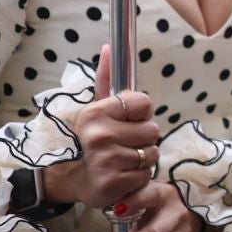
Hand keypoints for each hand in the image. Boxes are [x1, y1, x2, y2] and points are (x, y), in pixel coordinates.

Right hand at [42, 47, 158, 209]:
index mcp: (95, 112)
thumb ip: (107, 78)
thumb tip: (109, 47)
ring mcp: (105, 161)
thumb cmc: (95, 139)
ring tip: (123, 160)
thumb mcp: (98, 107)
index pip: (144, 103)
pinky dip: (139, 177)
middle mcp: (99, 135)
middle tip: (124, 144)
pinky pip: (146, 176)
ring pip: (151, 153)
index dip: (141, 114)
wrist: (78, 179)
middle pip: (153, 130)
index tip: (127, 120)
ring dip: (143, 159)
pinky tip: (122, 176)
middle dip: (143, 138)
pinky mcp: (112, 184)